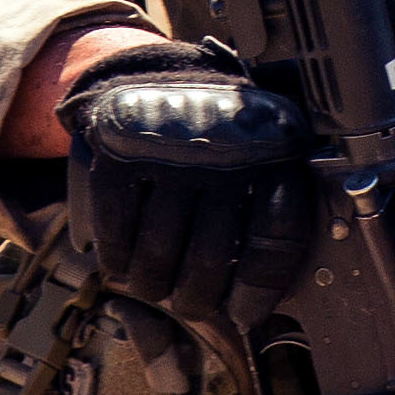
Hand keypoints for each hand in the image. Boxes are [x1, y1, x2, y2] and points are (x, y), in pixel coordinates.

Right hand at [66, 44, 316, 320]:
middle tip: (191, 306)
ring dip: (153, 285)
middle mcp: (223, 152)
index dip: (260, 287)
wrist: (160, 79)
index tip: (246, 315)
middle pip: (210, 257)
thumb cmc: (220, 141)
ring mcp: (169, 153)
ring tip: (155, 288)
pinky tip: (121, 266)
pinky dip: (117, 259)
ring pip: (159, 252)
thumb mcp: (261, 161)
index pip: (277, 236)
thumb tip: (255, 311)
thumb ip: (265, 220)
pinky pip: (116, 230)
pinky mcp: (120, 155)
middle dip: (197, 298)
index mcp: (272, 154)